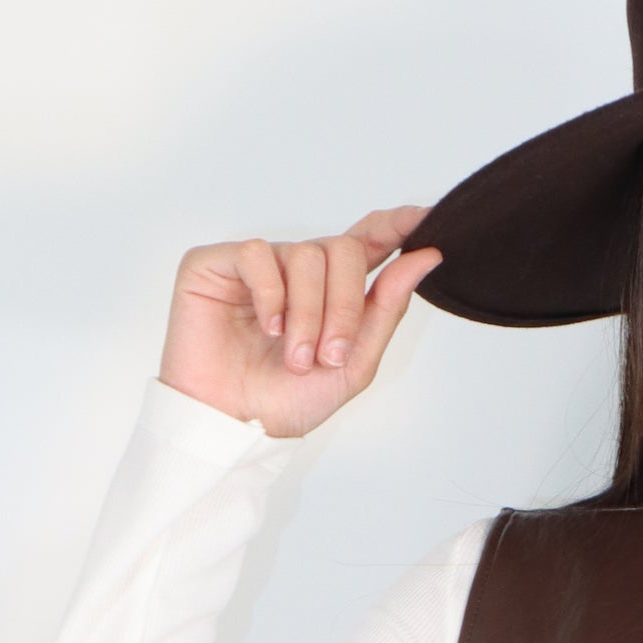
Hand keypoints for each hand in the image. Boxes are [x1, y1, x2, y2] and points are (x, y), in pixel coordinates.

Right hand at [157, 206, 443, 439]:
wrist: (237, 424)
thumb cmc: (288, 398)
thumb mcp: (355, 361)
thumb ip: (389, 307)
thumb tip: (426, 256)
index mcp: (333, 287)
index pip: (368, 239)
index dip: (396, 224)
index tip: (424, 217)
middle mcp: (297, 268)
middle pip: (343, 249)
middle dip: (345, 305)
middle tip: (329, 354)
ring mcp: (258, 263)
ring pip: (305, 254)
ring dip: (308, 313)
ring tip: (295, 356)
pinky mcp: (215, 262)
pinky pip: (258, 255)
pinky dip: (271, 295)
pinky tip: (267, 328)